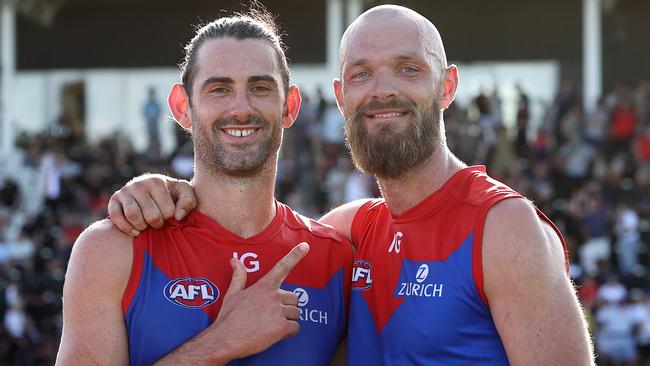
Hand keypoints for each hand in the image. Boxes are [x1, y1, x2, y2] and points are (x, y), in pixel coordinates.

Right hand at [107, 174, 196, 235]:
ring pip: (133, 216)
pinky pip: (115, 217)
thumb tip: (178, 216)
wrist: (151, 190)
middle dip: (157, 224)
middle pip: (151, 215)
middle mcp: (139, 184)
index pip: (167, 211)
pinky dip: (126, 228)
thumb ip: (189, 201)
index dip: (170, 218)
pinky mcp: (113, 199)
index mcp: (157, 181)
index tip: (169, 216)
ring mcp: (125, 191)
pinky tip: (136, 232)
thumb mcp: (184, 193)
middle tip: (158, 223)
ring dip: (142, 227)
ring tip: (147, 226)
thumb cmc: (171, 194)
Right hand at [210, 242, 309, 360]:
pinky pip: (295, 328)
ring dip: (287, 320)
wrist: (225, 340)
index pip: (282, 267)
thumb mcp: (232, 294)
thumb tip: (234, 260)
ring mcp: (278, 311)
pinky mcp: (281, 327)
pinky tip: (275, 334)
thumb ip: (239, 276)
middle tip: (270, 316)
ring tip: (270, 326)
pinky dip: (288, 333)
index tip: (306, 246)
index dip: (295, 255)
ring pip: (296, 314)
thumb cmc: (228, 317)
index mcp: (263, 286)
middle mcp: (273, 295)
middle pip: (294, 298)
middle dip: (286, 307)